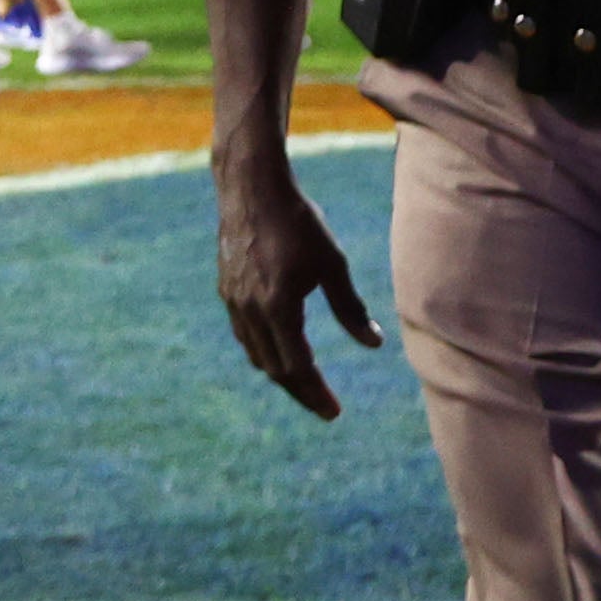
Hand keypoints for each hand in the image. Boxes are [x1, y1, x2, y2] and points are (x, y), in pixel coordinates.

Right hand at [215, 147, 381, 420]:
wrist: (251, 188)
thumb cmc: (298, 222)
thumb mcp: (332, 264)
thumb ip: (350, 308)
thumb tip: (373, 344)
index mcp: (278, 307)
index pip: (298, 366)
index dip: (316, 393)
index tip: (334, 412)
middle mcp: (250, 311)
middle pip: (274, 369)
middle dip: (301, 392)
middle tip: (324, 407)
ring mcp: (233, 301)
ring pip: (256, 354)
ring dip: (281, 374)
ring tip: (305, 384)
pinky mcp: (227, 290)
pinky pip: (244, 335)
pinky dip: (264, 352)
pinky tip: (279, 350)